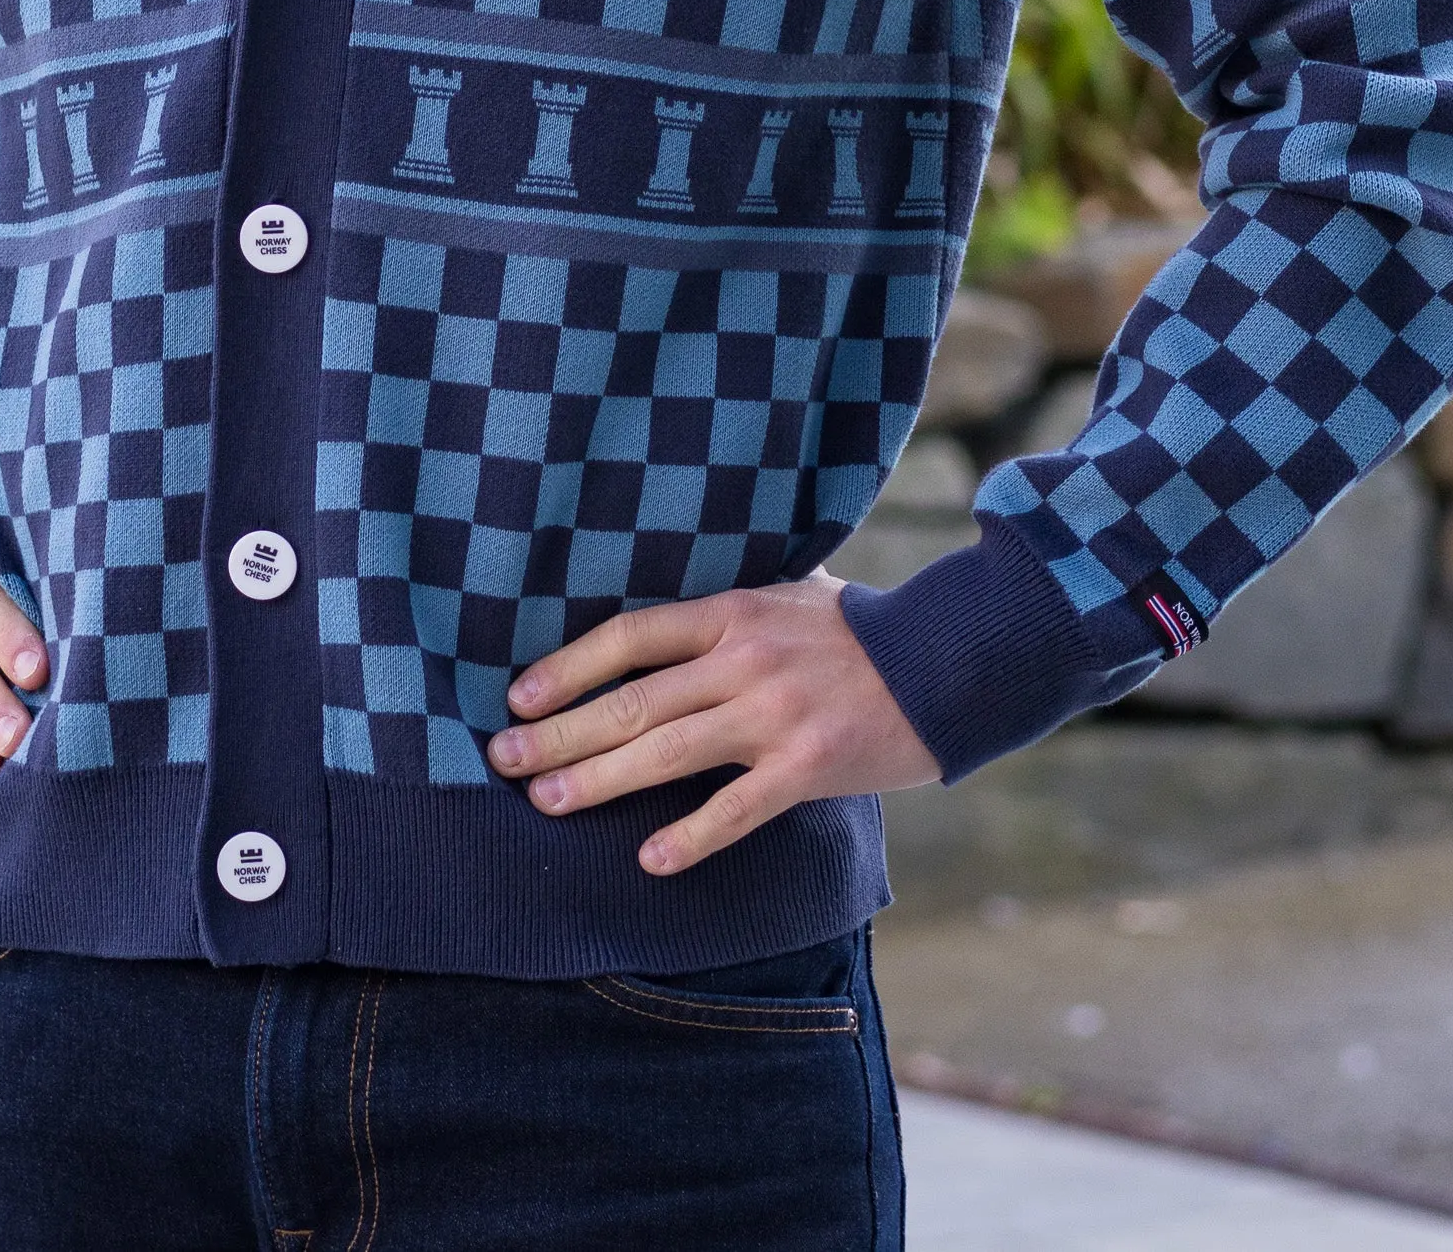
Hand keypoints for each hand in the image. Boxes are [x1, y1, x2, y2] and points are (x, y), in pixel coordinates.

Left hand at [487, 574, 939, 876]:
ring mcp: (775, 714)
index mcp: (731, 611)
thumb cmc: (858, 630)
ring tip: (546, 803)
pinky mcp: (808, 767)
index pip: (629, 636)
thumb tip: (658, 624)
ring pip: (667, 751)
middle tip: (504, 761)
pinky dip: (691, 835)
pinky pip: (737, 809)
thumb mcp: (786, 595)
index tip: (518, 697)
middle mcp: (744, 660)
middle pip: (632, 701)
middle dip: (560, 735)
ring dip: (598, 780)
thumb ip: (726, 609)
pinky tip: (650, 858)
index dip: (567, 667)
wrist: (948, 659)